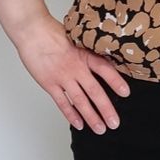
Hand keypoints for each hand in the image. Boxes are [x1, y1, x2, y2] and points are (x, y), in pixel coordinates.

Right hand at [15, 14, 130, 134]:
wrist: (33, 32)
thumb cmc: (52, 32)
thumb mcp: (77, 36)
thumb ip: (87, 49)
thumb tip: (102, 54)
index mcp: (84, 54)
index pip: (105, 69)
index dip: (116, 81)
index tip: (126, 92)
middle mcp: (76, 67)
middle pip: (95, 91)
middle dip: (106, 108)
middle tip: (115, 122)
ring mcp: (63, 77)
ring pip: (80, 101)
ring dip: (91, 116)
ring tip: (100, 128)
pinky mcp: (49, 84)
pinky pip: (62, 102)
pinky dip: (71, 115)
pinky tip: (79, 123)